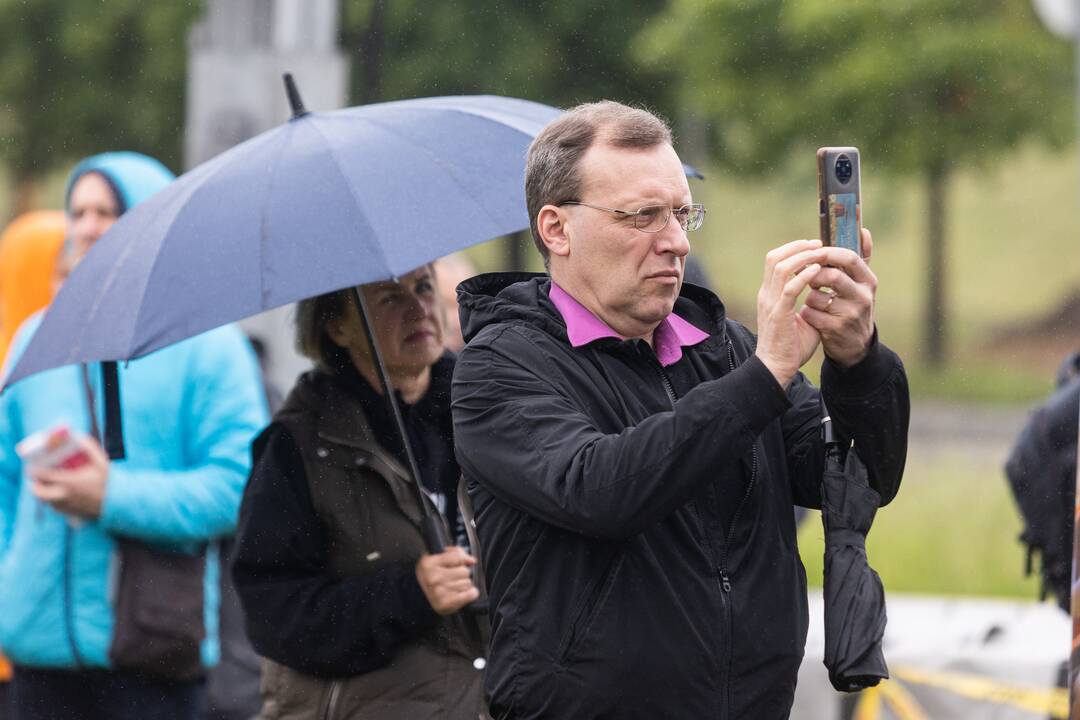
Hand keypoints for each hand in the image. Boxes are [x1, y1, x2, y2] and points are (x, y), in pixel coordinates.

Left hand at [29, 434, 108, 518]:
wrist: (117, 503)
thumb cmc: (109, 481)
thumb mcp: (101, 462)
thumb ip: (89, 447)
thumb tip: (78, 435)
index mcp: (69, 482)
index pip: (43, 476)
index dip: (34, 470)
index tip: (32, 466)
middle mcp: (64, 496)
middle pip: (38, 492)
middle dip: (34, 484)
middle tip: (35, 478)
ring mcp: (66, 506)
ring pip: (45, 501)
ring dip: (42, 493)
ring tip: (46, 485)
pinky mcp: (70, 514)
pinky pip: (55, 507)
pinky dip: (52, 501)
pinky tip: (58, 494)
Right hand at [415, 545, 479, 614]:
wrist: (418, 597)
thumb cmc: (431, 576)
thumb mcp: (437, 558)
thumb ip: (455, 553)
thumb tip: (472, 561)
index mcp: (428, 563)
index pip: (458, 557)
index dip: (463, 559)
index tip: (460, 563)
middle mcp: (432, 578)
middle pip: (465, 571)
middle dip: (462, 573)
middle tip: (453, 577)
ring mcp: (438, 592)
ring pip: (468, 583)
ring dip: (464, 584)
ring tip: (454, 586)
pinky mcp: (445, 604)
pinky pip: (470, 594)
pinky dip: (470, 594)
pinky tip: (461, 593)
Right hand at [755, 239, 826, 388]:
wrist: (776, 368)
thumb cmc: (790, 346)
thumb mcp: (800, 318)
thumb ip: (809, 304)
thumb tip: (826, 295)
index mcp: (770, 294)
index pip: (775, 261)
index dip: (793, 249)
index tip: (814, 246)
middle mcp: (767, 294)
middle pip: (774, 257)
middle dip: (797, 247)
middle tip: (818, 244)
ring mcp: (771, 303)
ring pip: (781, 267)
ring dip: (802, 257)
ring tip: (820, 253)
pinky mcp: (778, 314)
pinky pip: (790, 288)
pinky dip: (804, 276)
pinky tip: (818, 271)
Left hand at [799, 228, 876, 367]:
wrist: (855, 345)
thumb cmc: (852, 306)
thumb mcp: (861, 284)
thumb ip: (861, 258)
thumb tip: (863, 230)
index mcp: (868, 281)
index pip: (850, 258)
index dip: (828, 253)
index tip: (813, 251)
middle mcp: (863, 296)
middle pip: (832, 276)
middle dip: (813, 274)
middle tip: (805, 276)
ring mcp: (851, 314)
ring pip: (817, 296)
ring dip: (808, 297)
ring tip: (813, 301)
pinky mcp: (836, 329)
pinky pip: (810, 314)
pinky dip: (806, 313)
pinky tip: (811, 316)